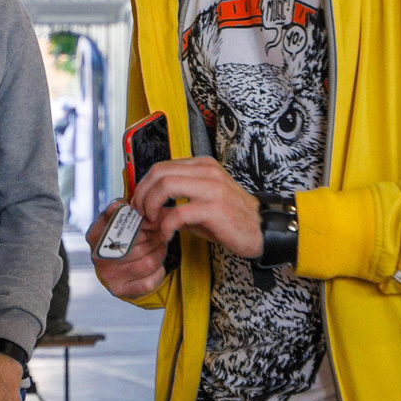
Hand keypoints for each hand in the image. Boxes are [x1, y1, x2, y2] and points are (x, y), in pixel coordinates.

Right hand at [88, 200, 171, 300]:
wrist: (113, 267)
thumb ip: (120, 208)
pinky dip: (158, 272)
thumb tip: (123, 205)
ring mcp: (109, 275)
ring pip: (148, 262)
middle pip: (140, 244)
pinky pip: (148, 282)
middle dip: (156, 236)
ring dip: (160, 253)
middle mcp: (99, 257)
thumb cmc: (118, 238)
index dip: (145, 222)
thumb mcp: (115, 220)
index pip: (126, 225)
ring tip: (161, 246)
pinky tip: (158, 266)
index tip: (154, 220)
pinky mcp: (120, 290)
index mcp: (96, 235)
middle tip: (163, 233)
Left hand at [133, 157, 263, 259]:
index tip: (139, 203)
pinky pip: (178, 213)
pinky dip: (165, 225)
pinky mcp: (214, 208)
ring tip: (152, 222)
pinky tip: (166, 235)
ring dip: (151, 206)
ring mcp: (212, 188)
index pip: (162, 166)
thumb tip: (149, 208)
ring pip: (166, 185)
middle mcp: (207, 172)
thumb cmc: (230, 218)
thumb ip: (177, 200)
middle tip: (140, 213)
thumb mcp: (202, 202)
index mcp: (202, 166)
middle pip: (159, 172)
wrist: (261, 230)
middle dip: (143, 194)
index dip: (144, 185)